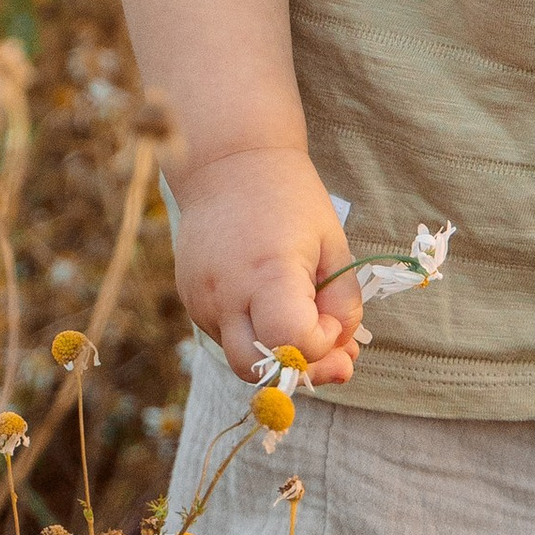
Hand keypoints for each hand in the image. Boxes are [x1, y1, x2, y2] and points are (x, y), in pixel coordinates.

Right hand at [170, 146, 363, 390]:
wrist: (229, 163)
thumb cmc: (291, 199)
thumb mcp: (332, 244)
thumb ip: (343, 303)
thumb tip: (343, 355)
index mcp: (267, 274)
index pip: (292, 344)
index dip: (322, 344)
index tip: (332, 316)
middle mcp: (226, 294)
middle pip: (258, 371)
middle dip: (299, 369)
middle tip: (327, 347)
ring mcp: (201, 299)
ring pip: (241, 358)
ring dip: (276, 354)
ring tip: (302, 318)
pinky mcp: (191, 299)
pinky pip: (226, 335)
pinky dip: (254, 333)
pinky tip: (270, 303)